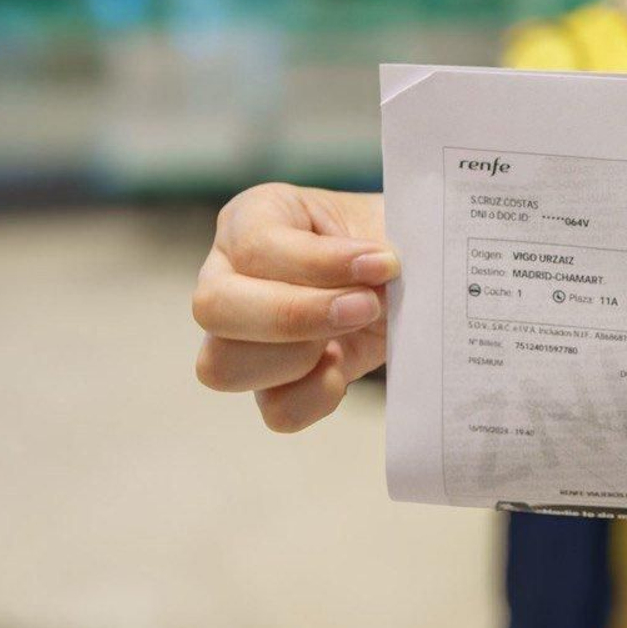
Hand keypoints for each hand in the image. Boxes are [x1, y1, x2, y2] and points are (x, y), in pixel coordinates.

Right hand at [192, 183, 398, 431]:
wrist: (414, 270)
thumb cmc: (389, 232)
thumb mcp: (383, 219)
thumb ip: (378, 236)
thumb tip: (386, 266)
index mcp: (252, 218)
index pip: (255, 246)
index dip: (320, 263)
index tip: (384, 263)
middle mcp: (228, 275)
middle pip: (212, 308)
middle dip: (296, 314)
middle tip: (368, 305)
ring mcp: (242, 336)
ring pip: (222, 366)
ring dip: (298, 356)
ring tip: (357, 327)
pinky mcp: (274, 383)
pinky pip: (274, 409)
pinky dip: (314, 396)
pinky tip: (343, 364)